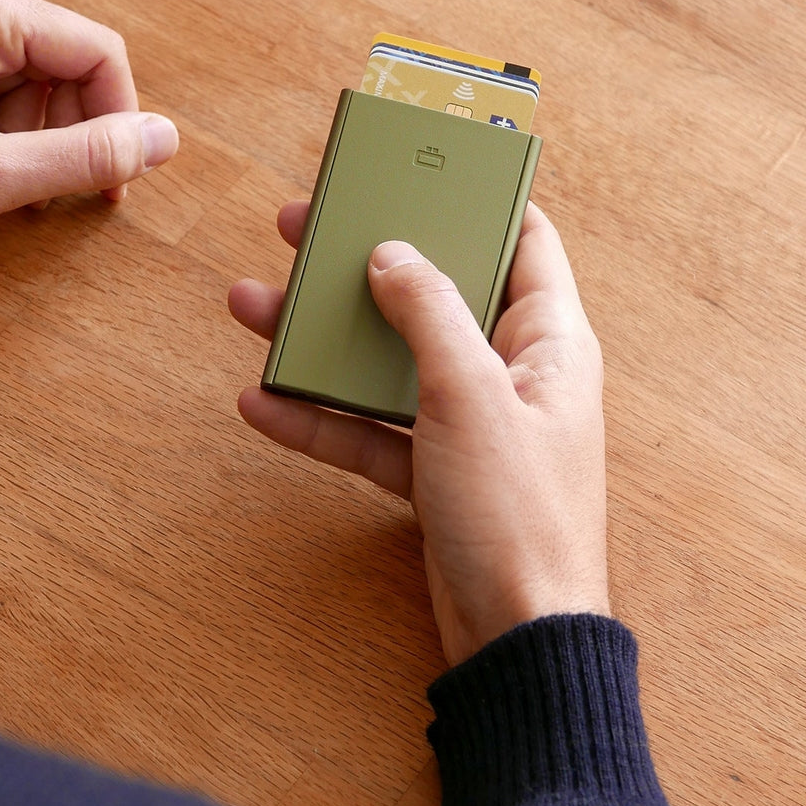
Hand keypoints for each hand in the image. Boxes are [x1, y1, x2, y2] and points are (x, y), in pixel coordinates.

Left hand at [0, 0, 177, 265]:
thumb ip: (86, 157)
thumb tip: (163, 141)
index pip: (98, 51)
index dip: (119, 120)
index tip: (112, 180)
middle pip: (68, 62)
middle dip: (70, 132)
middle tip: (46, 189)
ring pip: (35, 77)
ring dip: (34, 136)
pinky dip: (2, 129)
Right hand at [229, 201, 609, 666]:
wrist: (518, 639)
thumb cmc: (519, 514)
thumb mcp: (471, 395)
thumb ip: (429, 314)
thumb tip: (394, 253)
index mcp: (549, 340)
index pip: (524, 240)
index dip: (479, 198)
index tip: (425, 166)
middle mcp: (511, 373)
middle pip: (435, 293)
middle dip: (370, 260)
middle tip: (307, 226)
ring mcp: (469, 423)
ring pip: (390, 361)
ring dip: (326, 339)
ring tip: (256, 304)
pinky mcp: (434, 471)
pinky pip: (372, 430)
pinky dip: (322, 418)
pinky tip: (263, 403)